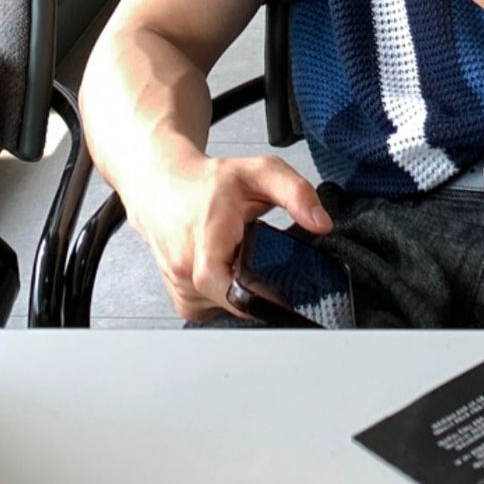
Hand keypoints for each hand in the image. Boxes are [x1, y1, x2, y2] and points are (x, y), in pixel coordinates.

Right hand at [127, 151, 331, 322]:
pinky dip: (226, 294)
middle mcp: (185, 267)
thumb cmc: (207, 182)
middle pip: (234, 302)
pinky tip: (226, 269)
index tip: (279, 294)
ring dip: (240, 290)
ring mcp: (179, 287)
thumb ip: (296, 193)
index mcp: (205, 238)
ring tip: (239, 260)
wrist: (161, 184)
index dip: (258, 298)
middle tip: (261, 261)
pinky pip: (213, 310)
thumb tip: (321, 223)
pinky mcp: (180, 299)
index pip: (227, 288)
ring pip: (225, 309)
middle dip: (258, 288)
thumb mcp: (260, 173)